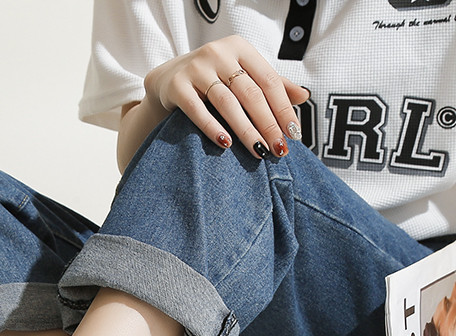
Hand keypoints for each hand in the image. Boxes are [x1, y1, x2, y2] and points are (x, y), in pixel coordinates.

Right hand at [143, 35, 309, 157]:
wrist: (167, 79)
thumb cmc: (212, 80)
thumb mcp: (241, 75)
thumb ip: (271, 85)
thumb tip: (303, 96)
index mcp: (241, 49)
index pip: (269, 81)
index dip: (283, 108)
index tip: (293, 134)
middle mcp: (219, 53)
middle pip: (251, 93)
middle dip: (268, 124)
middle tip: (279, 149)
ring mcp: (197, 68)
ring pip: (228, 103)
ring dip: (245, 130)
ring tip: (258, 151)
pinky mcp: (177, 86)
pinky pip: (198, 110)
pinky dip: (212, 127)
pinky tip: (226, 144)